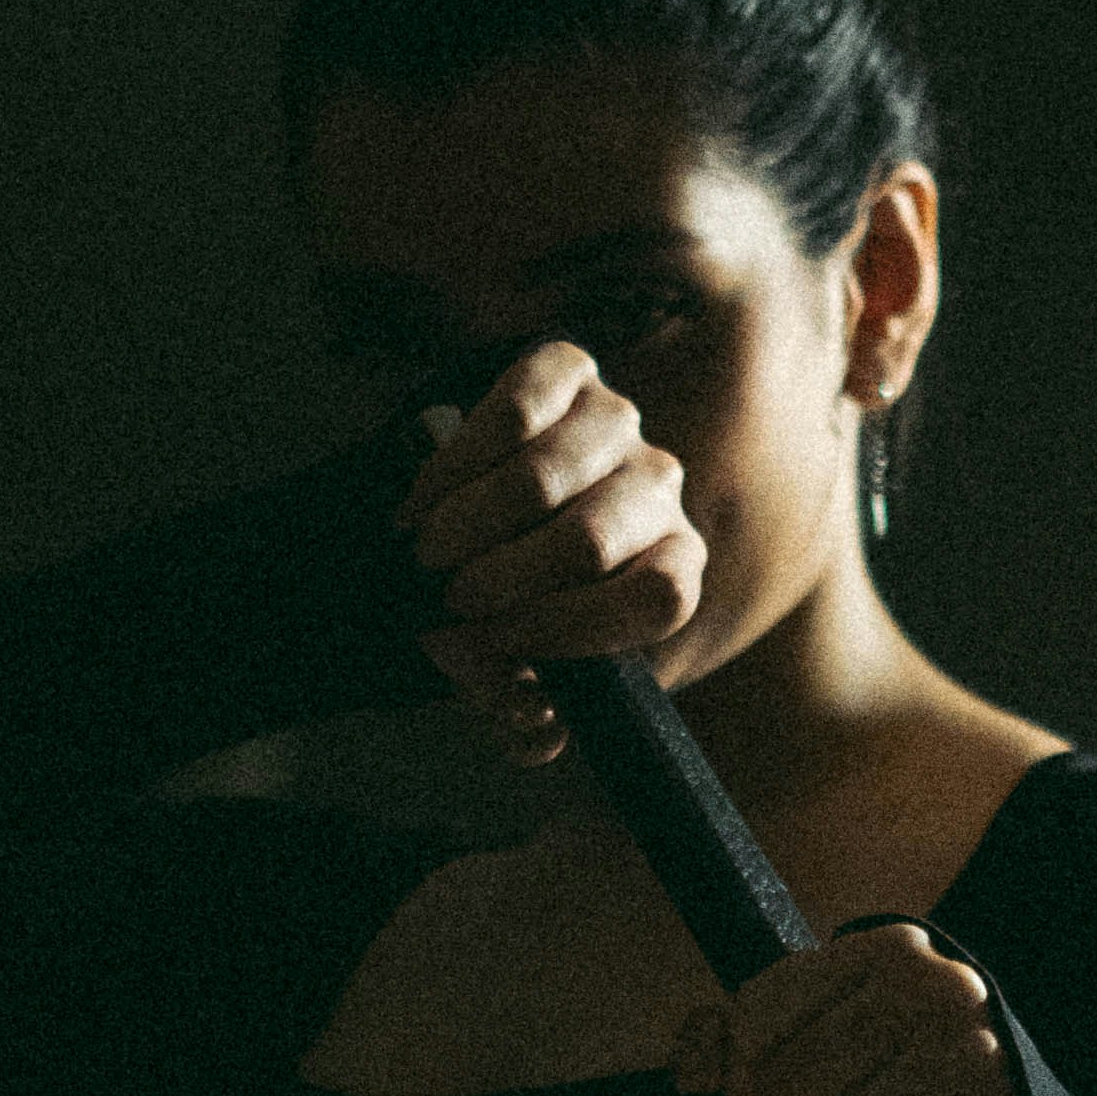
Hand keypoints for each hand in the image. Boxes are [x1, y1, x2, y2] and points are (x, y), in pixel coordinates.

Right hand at [402, 347, 705, 761]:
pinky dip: (455, 464)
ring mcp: (619, 424)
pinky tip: (421, 503)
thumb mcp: (522, 677)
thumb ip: (526, 716)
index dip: (568, 627)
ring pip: (541, 478)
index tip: (493, 645)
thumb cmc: (513, 607)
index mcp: (675, 568)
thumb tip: (533, 725)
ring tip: (424, 555)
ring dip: (467, 524)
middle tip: (446, 600)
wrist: (487, 522)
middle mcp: (660, 490)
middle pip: (590, 541)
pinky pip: (514, 409)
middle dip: (503, 581)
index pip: (656, 598)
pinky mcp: (570, 371)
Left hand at [671, 929, 1025, 1095]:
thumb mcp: (838, 1019)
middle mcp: (934, 991)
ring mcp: (971, 1056)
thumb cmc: (903, 1057)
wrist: (1016, 1094)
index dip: (738, 1072)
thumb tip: (690, 1070)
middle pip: (798, 1082)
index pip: (763, 1012)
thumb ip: (751, 1035)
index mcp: (884, 951)